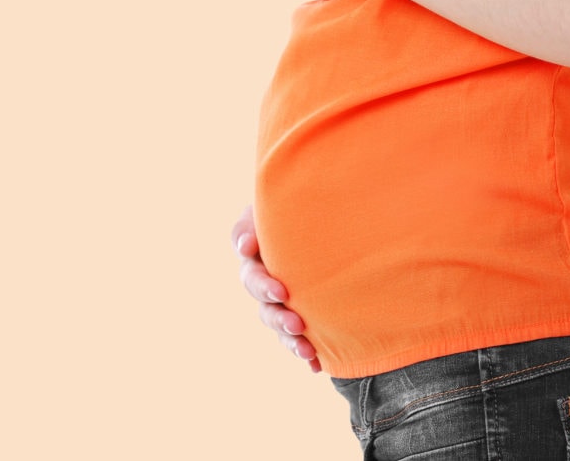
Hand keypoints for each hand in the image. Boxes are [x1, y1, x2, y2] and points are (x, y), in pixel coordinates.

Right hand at [231, 204, 321, 372]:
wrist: (323, 215)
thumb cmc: (295, 205)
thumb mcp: (271, 205)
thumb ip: (253, 221)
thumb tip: (245, 245)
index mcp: (256, 257)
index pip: (252, 274)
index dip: (263, 285)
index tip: (281, 291)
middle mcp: (265, 283)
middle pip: (264, 307)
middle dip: (278, 317)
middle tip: (297, 323)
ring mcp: (283, 302)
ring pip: (280, 328)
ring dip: (290, 340)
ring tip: (308, 349)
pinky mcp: (302, 317)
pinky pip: (300, 340)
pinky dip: (308, 354)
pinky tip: (318, 364)